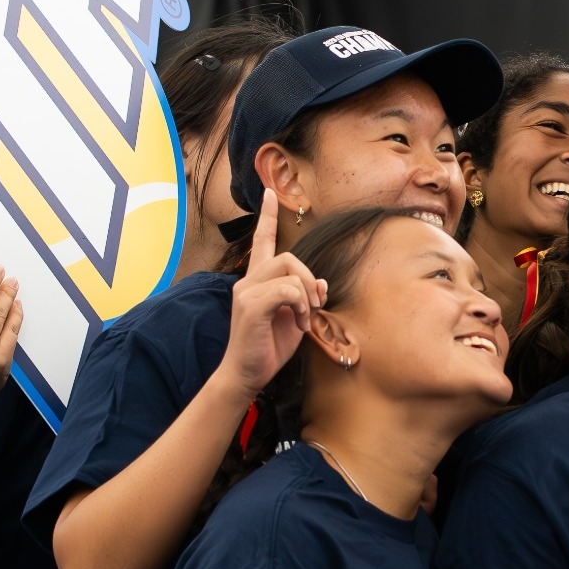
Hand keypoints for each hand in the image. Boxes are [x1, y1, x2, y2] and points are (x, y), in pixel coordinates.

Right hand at [218, 189, 327, 398]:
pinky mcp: (251, 306)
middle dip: (310, 279)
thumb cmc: (268, 347)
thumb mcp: (295, 319)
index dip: (267, 217)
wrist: (247, 374)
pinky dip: (300, 304)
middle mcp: (248, 281)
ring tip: (304, 318)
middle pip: (288, 256)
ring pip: (289, 270)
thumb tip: (321, 282)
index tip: (270, 193)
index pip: (262, 242)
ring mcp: (246, 292)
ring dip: (306, 295)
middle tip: (315, 305)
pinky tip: (299, 323)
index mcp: (257, 281)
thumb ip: (305, 298)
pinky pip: (286, 289)